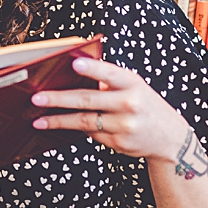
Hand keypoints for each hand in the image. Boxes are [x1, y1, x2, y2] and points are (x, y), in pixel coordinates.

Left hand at [31, 54, 202, 167]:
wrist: (170, 138)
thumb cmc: (146, 106)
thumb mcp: (135, 87)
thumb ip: (110, 82)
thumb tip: (74, 74)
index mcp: (133, 84)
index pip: (110, 73)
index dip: (93, 69)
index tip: (75, 63)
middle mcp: (129, 104)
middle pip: (88, 100)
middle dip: (59, 99)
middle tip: (37, 98)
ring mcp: (124, 125)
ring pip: (84, 122)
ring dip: (58, 120)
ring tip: (38, 120)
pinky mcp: (118, 143)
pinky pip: (91, 134)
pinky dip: (74, 129)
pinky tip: (58, 126)